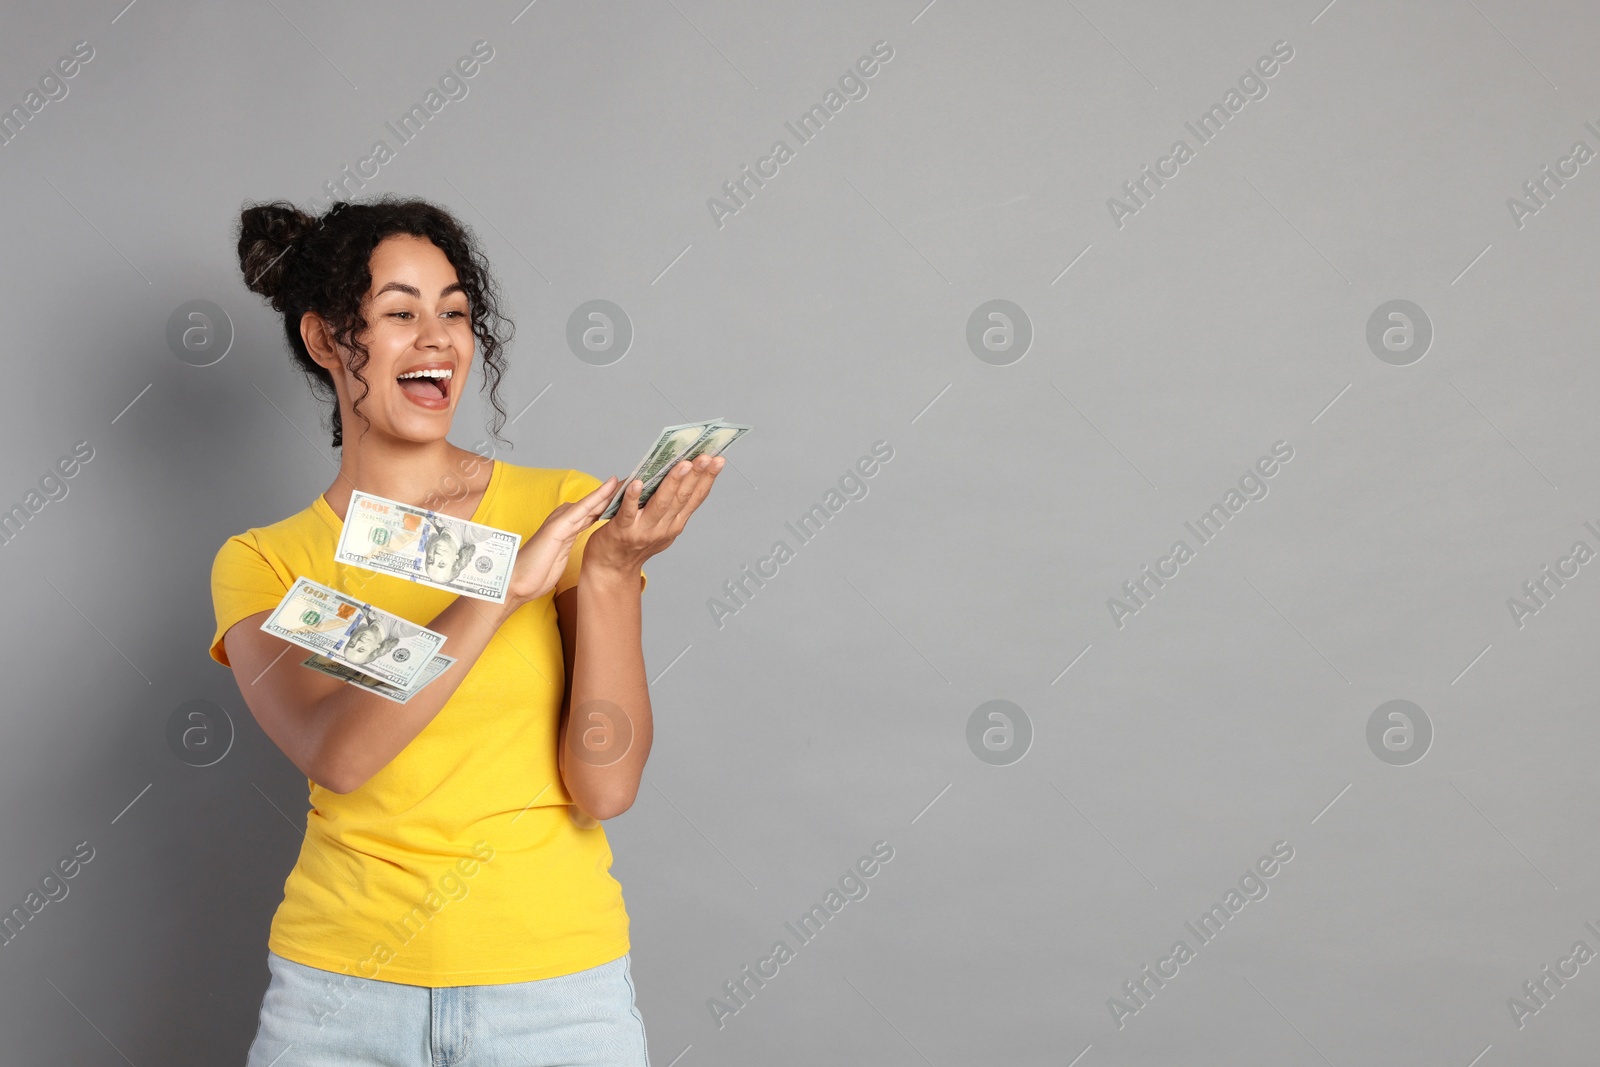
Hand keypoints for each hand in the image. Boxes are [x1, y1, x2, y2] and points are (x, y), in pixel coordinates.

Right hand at [504, 477, 618, 608]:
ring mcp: (560, 521)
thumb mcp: (559, 557)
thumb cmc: (536, 573)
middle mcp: (563, 520)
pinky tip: (609, 489)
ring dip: (608, 491)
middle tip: (635, 481)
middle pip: (594, 505)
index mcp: (566, 528)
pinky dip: (596, 498)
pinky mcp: (557, 526)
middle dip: (613, 494)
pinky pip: (581, 509)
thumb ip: (567, 546)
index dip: (611, 504)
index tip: (630, 497)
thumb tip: (577, 546)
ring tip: (627, 479)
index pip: (592, 512)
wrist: (516, 582)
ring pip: (590, 503)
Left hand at [585, 454, 724, 573]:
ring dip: (673, 482)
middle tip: (705, 456)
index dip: (708, 479)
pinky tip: (638, 482)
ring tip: (683, 463)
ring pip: (661, 503)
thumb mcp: (660, 526)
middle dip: (696, 475)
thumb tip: (676, 472)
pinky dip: (634, 497)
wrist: (612, 568)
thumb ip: (668, 504)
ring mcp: (643, 530)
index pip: (696, 498)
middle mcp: (663, 528)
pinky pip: (629, 511)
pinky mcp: (622, 530)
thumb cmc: (634, 543)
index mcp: (675, 524)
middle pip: (683, 498)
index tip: (718, 460)